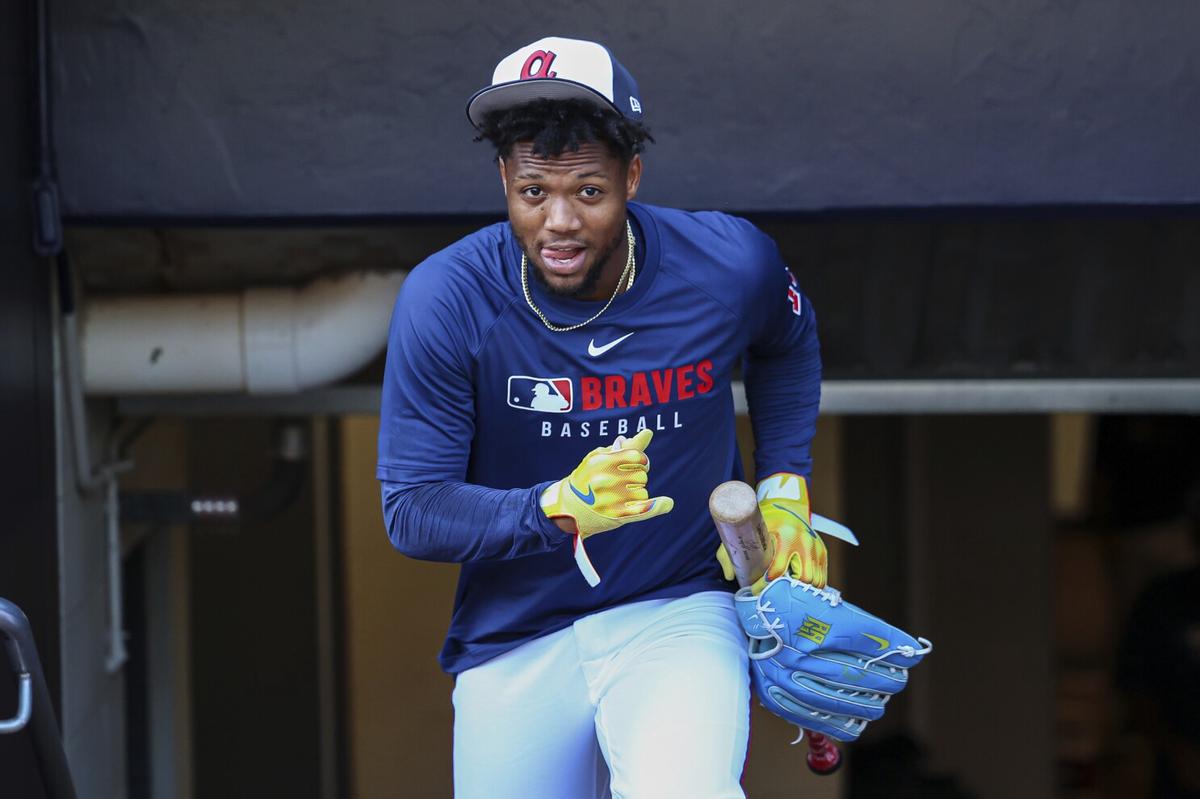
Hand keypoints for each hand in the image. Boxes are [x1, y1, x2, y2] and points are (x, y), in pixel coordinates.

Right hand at [540, 429, 673, 538]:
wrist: (567, 509)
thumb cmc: (587, 479)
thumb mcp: (600, 459)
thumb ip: (626, 448)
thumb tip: (648, 432)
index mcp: (601, 462)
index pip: (637, 457)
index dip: (640, 461)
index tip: (636, 465)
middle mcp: (604, 481)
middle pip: (641, 475)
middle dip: (637, 477)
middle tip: (623, 482)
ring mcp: (610, 500)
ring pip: (643, 492)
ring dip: (637, 493)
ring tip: (620, 496)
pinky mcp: (616, 516)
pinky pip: (645, 508)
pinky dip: (657, 505)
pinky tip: (666, 503)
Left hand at [718, 472, 827, 591]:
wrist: (788, 505)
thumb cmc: (765, 519)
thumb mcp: (746, 530)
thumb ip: (732, 550)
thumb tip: (730, 576)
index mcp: (786, 536)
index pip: (778, 571)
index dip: (765, 585)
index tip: (755, 590)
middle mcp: (804, 542)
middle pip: (801, 580)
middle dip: (786, 591)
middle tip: (771, 595)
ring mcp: (816, 547)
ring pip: (815, 581)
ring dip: (800, 591)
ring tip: (784, 594)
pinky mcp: (822, 552)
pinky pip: (821, 577)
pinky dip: (810, 587)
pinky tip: (797, 589)